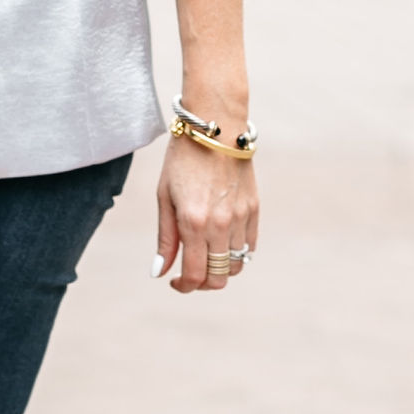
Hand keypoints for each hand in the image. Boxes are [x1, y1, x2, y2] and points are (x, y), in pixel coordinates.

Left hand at [155, 132, 259, 298]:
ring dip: (220, 269)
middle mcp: (221, 224)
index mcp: (194, 222)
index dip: (184, 287)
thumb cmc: (183, 160)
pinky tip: (221, 241)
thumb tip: (160, 272)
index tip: (175, 282)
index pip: (195, 275)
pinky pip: (249, 246)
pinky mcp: (254, 208)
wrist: (215, 127)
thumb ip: (165, 238)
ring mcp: (241, 217)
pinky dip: (236, 252)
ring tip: (205, 255)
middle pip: (218, 277)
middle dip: (202, 283)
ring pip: (236, 265)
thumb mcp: (165, 197)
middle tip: (190, 272)